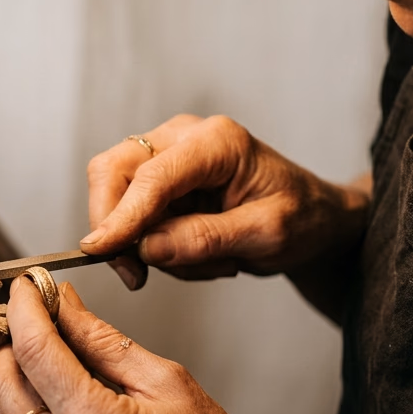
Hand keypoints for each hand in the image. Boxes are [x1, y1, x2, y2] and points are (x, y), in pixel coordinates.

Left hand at [0, 278, 276, 413]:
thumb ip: (102, 340)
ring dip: (12, 381)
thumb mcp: (164, 379)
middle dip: (9, 343)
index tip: (25, 286)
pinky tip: (52, 401)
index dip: (23, 308)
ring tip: (44, 359)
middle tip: (34, 321)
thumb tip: (62, 302)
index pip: (34, 351)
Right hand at [81, 115, 368, 289]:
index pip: (152, 176)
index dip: (120, 216)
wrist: (314, 218)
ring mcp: (167, 155)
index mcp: (216, 141)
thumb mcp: (267, 235)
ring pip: (116, 197)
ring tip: (208, 260)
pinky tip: (198, 254)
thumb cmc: (302, 218)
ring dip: (148, 244)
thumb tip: (147, 248)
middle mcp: (183, 137)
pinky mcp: (159, 181)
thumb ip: (207, 239)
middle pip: (113, 171)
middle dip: (116, 227)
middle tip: (138, 276)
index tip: (98, 250)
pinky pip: (132, 217)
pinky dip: (155, 246)